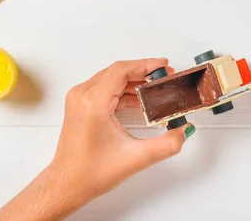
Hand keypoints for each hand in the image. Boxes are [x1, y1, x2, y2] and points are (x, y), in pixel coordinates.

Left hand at [0, 59, 194, 220]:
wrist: (67, 185)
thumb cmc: (89, 173)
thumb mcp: (136, 158)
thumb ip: (167, 144)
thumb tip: (183, 131)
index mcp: (93, 103)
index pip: (122, 71)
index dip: (146, 65)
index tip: (163, 66)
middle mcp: (82, 96)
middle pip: (117, 72)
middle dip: (143, 72)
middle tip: (164, 78)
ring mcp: (79, 100)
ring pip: (111, 79)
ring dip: (133, 82)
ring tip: (155, 89)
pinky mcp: (80, 106)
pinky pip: (105, 89)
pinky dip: (123, 91)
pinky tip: (139, 101)